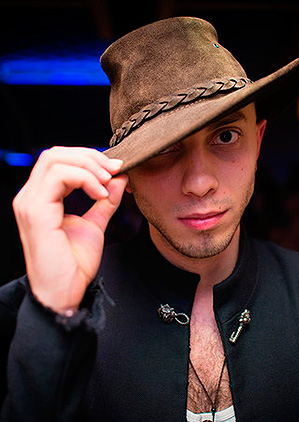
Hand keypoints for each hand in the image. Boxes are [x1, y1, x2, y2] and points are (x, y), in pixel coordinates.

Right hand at [13, 147, 127, 312]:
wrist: (65, 291)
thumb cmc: (74, 264)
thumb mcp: (95, 224)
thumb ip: (105, 201)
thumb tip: (119, 177)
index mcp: (40, 198)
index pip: (59, 160)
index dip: (89, 158)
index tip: (117, 168)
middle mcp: (29, 197)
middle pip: (55, 154)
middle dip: (90, 157)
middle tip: (115, 170)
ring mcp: (29, 203)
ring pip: (54, 159)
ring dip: (89, 166)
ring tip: (108, 184)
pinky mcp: (36, 212)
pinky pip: (58, 177)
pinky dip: (85, 178)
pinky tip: (101, 194)